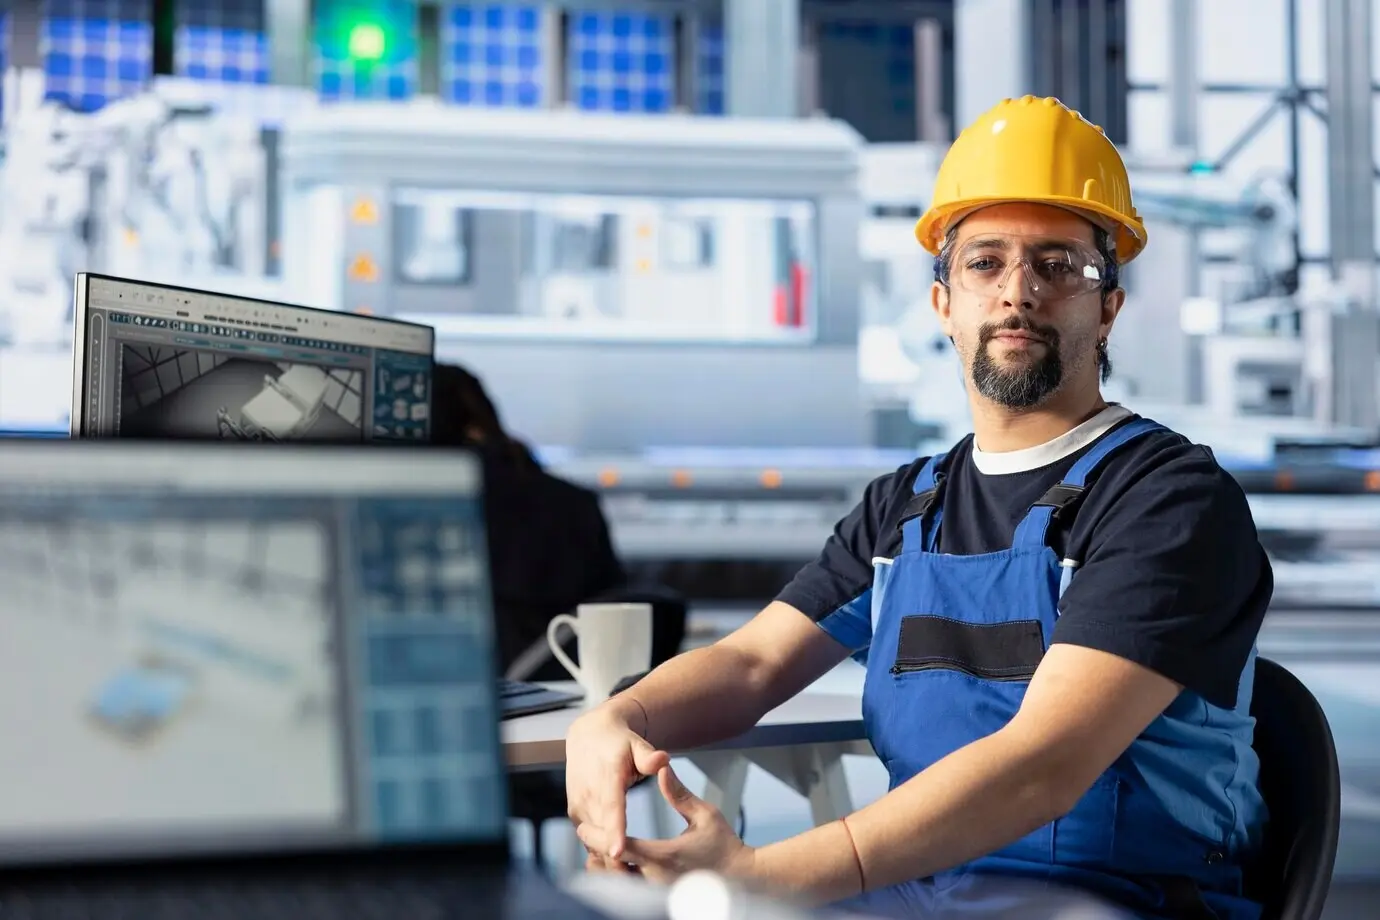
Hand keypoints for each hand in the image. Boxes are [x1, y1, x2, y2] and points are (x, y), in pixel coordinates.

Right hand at [565, 703, 670, 871]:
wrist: (588, 737)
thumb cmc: (619, 744)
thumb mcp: (637, 745)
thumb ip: (649, 757)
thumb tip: (663, 760)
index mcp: (607, 778)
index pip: (611, 808)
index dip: (614, 831)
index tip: (619, 852)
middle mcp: (589, 794)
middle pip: (601, 832)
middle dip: (615, 858)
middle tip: (636, 882)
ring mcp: (580, 805)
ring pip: (593, 840)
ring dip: (607, 860)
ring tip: (629, 882)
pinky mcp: (576, 814)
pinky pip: (589, 839)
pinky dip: (600, 852)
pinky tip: (617, 868)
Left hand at [580, 765, 755, 885]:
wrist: (745, 880)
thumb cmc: (726, 846)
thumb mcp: (706, 815)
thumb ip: (680, 794)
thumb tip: (662, 769)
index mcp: (662, 857)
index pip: (616, 848)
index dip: (595, 838)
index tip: (583, 827)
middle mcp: (655, 880)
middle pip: (608, 872)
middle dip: (594, 854)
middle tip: (586, 835)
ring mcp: (658, 894)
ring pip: (617, 886)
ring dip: (604, 869)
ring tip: (596, 851)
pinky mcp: (661, 900)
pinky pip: (630, 894)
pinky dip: (618, 880)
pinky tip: (616, 866)